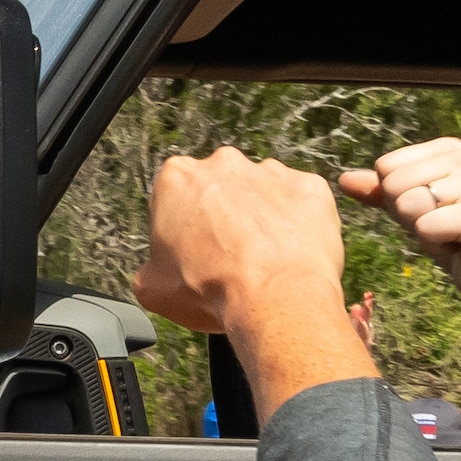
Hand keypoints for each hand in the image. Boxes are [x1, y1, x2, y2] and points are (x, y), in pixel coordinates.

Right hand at [131, 148, 373, 409]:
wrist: (274, 297)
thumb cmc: (210, 290)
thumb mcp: (152, 289)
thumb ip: (150, 269)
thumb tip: (155, 274)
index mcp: (177, 178)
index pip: (173, 199)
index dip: (182, 231)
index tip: (192, 256)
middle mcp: (224, 163)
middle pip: (220, 190)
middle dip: (223, 217)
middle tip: (229, 259)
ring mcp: (271, 172)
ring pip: (263, 194)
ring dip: (262, 218)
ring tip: (266, 261)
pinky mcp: (310, 186)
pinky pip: (302, 203)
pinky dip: (299, 224)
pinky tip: (293, 254)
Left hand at [340, 138, 460, 301]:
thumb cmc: (452, 238)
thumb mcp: (410, 210)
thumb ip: (379, 192)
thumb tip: (343, 179)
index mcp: (447, 148)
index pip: (386, 167)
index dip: (397, 198)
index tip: (428, 211)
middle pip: (393, 184)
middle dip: (408, 214)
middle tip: (439, 226)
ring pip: (407, 204)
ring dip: (422, 229)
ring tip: (448, 233)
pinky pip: (426, 226)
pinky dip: (435, 243)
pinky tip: (458, 244)